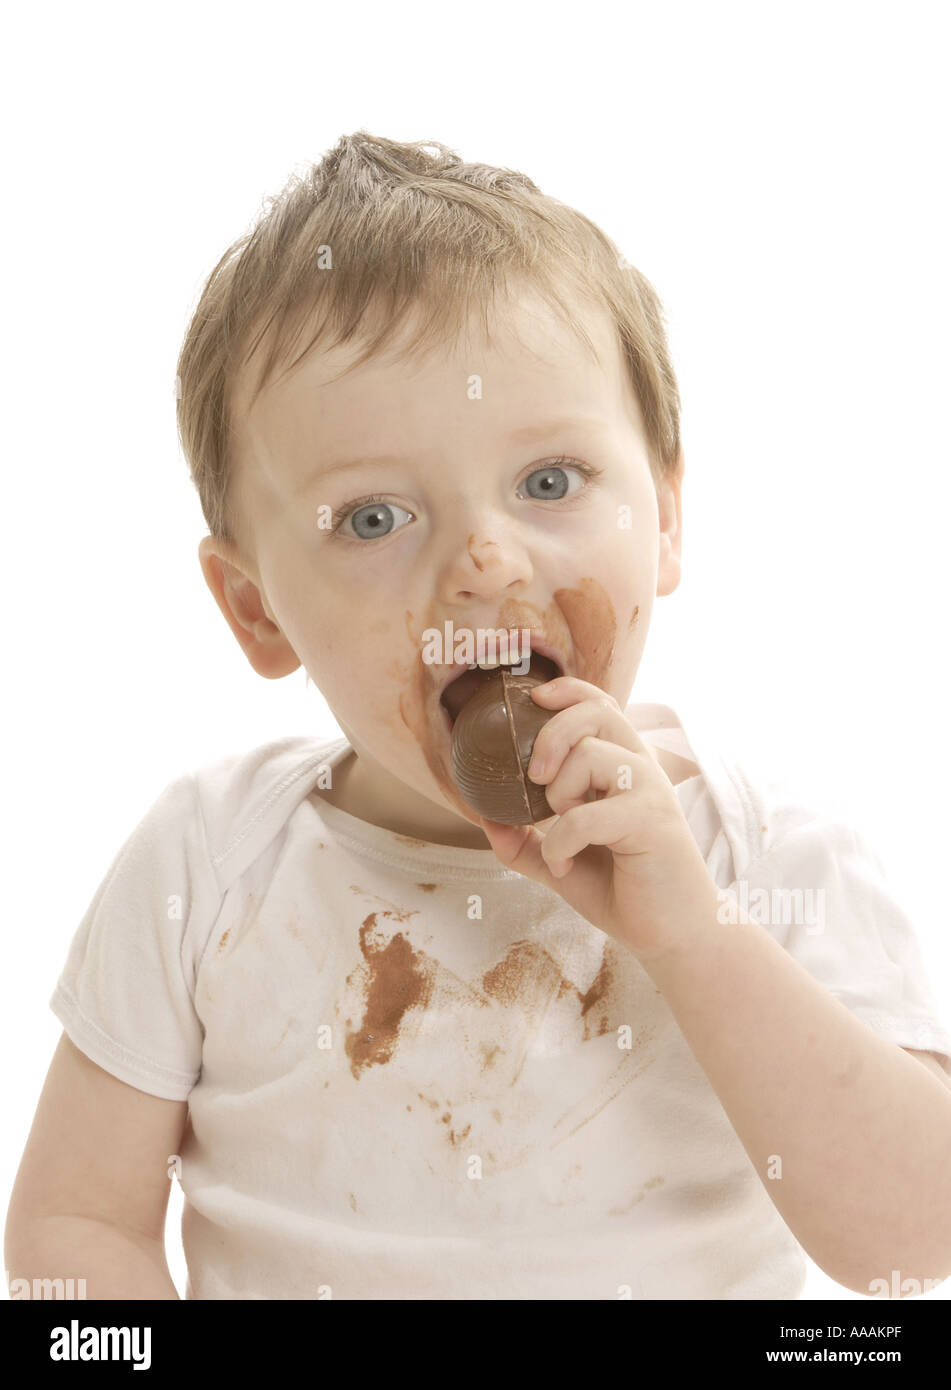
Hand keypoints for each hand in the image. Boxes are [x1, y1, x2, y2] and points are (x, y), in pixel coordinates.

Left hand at [477, 677, 721, 962]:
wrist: (671, 935)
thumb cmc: (625, 891)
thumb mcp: (562, 861)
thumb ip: (525, 841)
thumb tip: (483, 818)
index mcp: (624, 767)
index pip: (602, 705)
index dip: (569, 692)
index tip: (535, 699)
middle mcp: (640, 769)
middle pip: (596, 713)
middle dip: (553, 734)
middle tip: (535, 777)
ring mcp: (650, 792)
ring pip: (591, 756)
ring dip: (560, 795)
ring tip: (564, 831)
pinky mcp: (652, 821)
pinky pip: (587, 815)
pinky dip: (561, 842)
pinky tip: (565, 864)